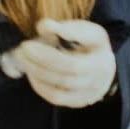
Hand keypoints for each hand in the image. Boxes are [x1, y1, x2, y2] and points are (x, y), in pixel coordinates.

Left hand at [1, 18, 116, 108]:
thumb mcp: (85, 31)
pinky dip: (39, 85)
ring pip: (59, 88)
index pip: (79, 51)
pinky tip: (31, 73)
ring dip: (37, 73)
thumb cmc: (91, 47)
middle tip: (24, 46)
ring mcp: (88, 93)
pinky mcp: (77, 102)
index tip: (42, 27)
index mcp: (101, 55)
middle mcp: (98, 77)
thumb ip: (66, 28)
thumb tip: (43, 26)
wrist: (105, 70)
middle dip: (42, 58)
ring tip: (24, 59)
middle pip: (68, 70)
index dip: (60, 40)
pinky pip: (55, 98)